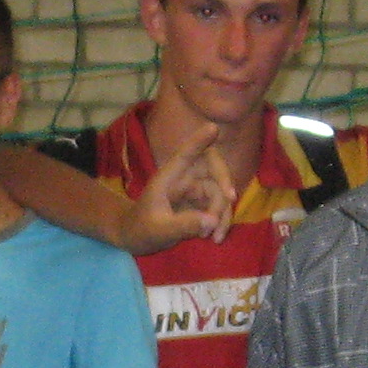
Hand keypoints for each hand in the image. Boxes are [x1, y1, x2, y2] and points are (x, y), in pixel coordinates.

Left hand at [117, 118, 235, 252]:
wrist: (136, 239)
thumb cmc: (141, 229)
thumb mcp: (160, 230)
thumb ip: (184, 225)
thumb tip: (213, 220)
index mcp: (169, 177)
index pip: (185, 154)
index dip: (199, 141)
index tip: (213, 127)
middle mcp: (184, 179)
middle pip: (213, 168)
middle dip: (225, 182)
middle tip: (231, 200)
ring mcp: (194, 191)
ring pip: (220, 192)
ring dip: (224, 214)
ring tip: (215, 238)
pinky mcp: (200, 204)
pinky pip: (218, 208)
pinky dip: (220, 222)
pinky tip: (214, 239)